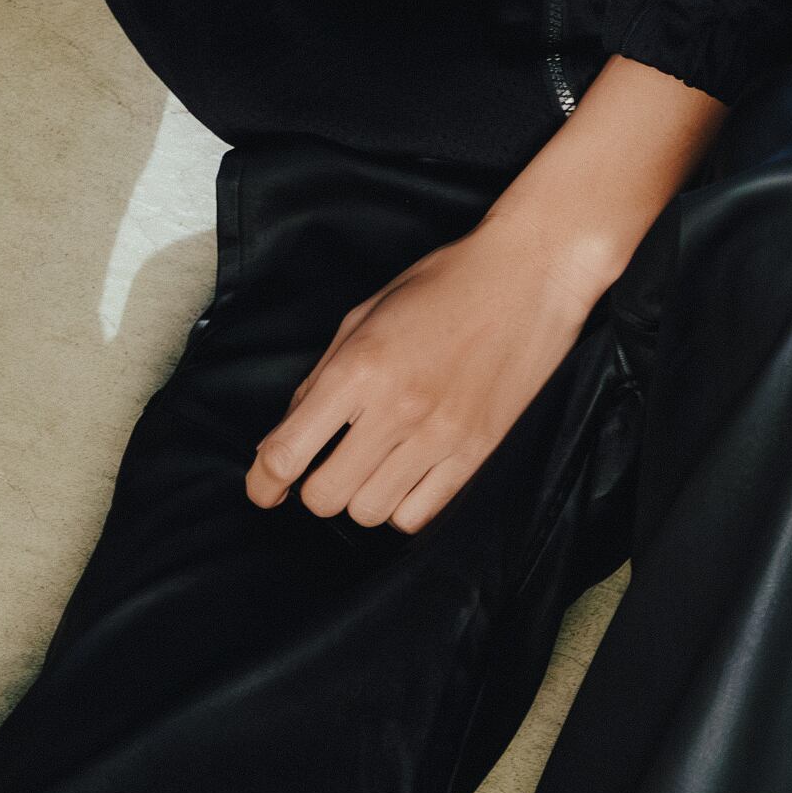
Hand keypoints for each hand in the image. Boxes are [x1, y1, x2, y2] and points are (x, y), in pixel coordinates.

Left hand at [244, 54, 729, 534]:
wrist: (529, 276)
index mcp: (358, 368)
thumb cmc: (444, 284)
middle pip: (326, 496)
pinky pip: (421, 516)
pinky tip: (405, 475)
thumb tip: (290, 432)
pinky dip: (403, 506)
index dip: (263, 482)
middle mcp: (395, 409)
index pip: (288, 453)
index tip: (262, 489)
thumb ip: (323, 375)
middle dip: (313, 487)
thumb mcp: (365, 314)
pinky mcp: (477, 453)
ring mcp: (440, 436)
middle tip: (324, 463)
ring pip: (372, 512)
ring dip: (360, 495)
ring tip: (370, 464)